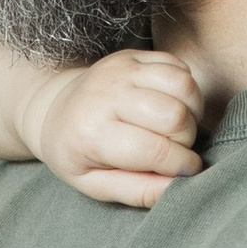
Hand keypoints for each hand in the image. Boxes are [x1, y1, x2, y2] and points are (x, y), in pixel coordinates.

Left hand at [30, 48, 203, 206]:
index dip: (182, 165)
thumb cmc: (77, 153)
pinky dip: (186, 89)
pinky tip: (172, 104)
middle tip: (175, 148)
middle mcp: (105, 95)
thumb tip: (178, 186)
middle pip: (175, 116)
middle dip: (186, 139)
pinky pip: (179, 67)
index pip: (155, 150)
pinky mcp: (132, 56)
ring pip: (182, 85)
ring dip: (192, 111)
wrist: (55, 110)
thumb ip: (137, 191)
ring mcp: (119, 70)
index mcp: (90, 134)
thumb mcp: (95, 184)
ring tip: (177, 127)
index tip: (186, 170)